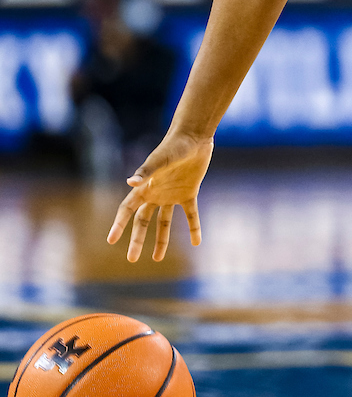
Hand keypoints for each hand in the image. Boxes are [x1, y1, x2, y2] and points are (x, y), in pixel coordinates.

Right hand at [107, 131, 213, 262]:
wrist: (194, 137)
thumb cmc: (174, 146)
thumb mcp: (159, 160)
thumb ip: (146, 171)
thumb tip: (129, 181)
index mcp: (145, 187)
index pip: (127, 209)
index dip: (118, 224)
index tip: (110, 240)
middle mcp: (156, 193)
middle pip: (143, 221)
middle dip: (137, 240)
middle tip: (132, 259)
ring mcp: (172, 194)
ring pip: (163, 222)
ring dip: (161, 240)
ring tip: (157, 258)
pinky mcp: (189, 193)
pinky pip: (190, 214)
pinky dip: (194, 228)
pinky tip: (197, 242)